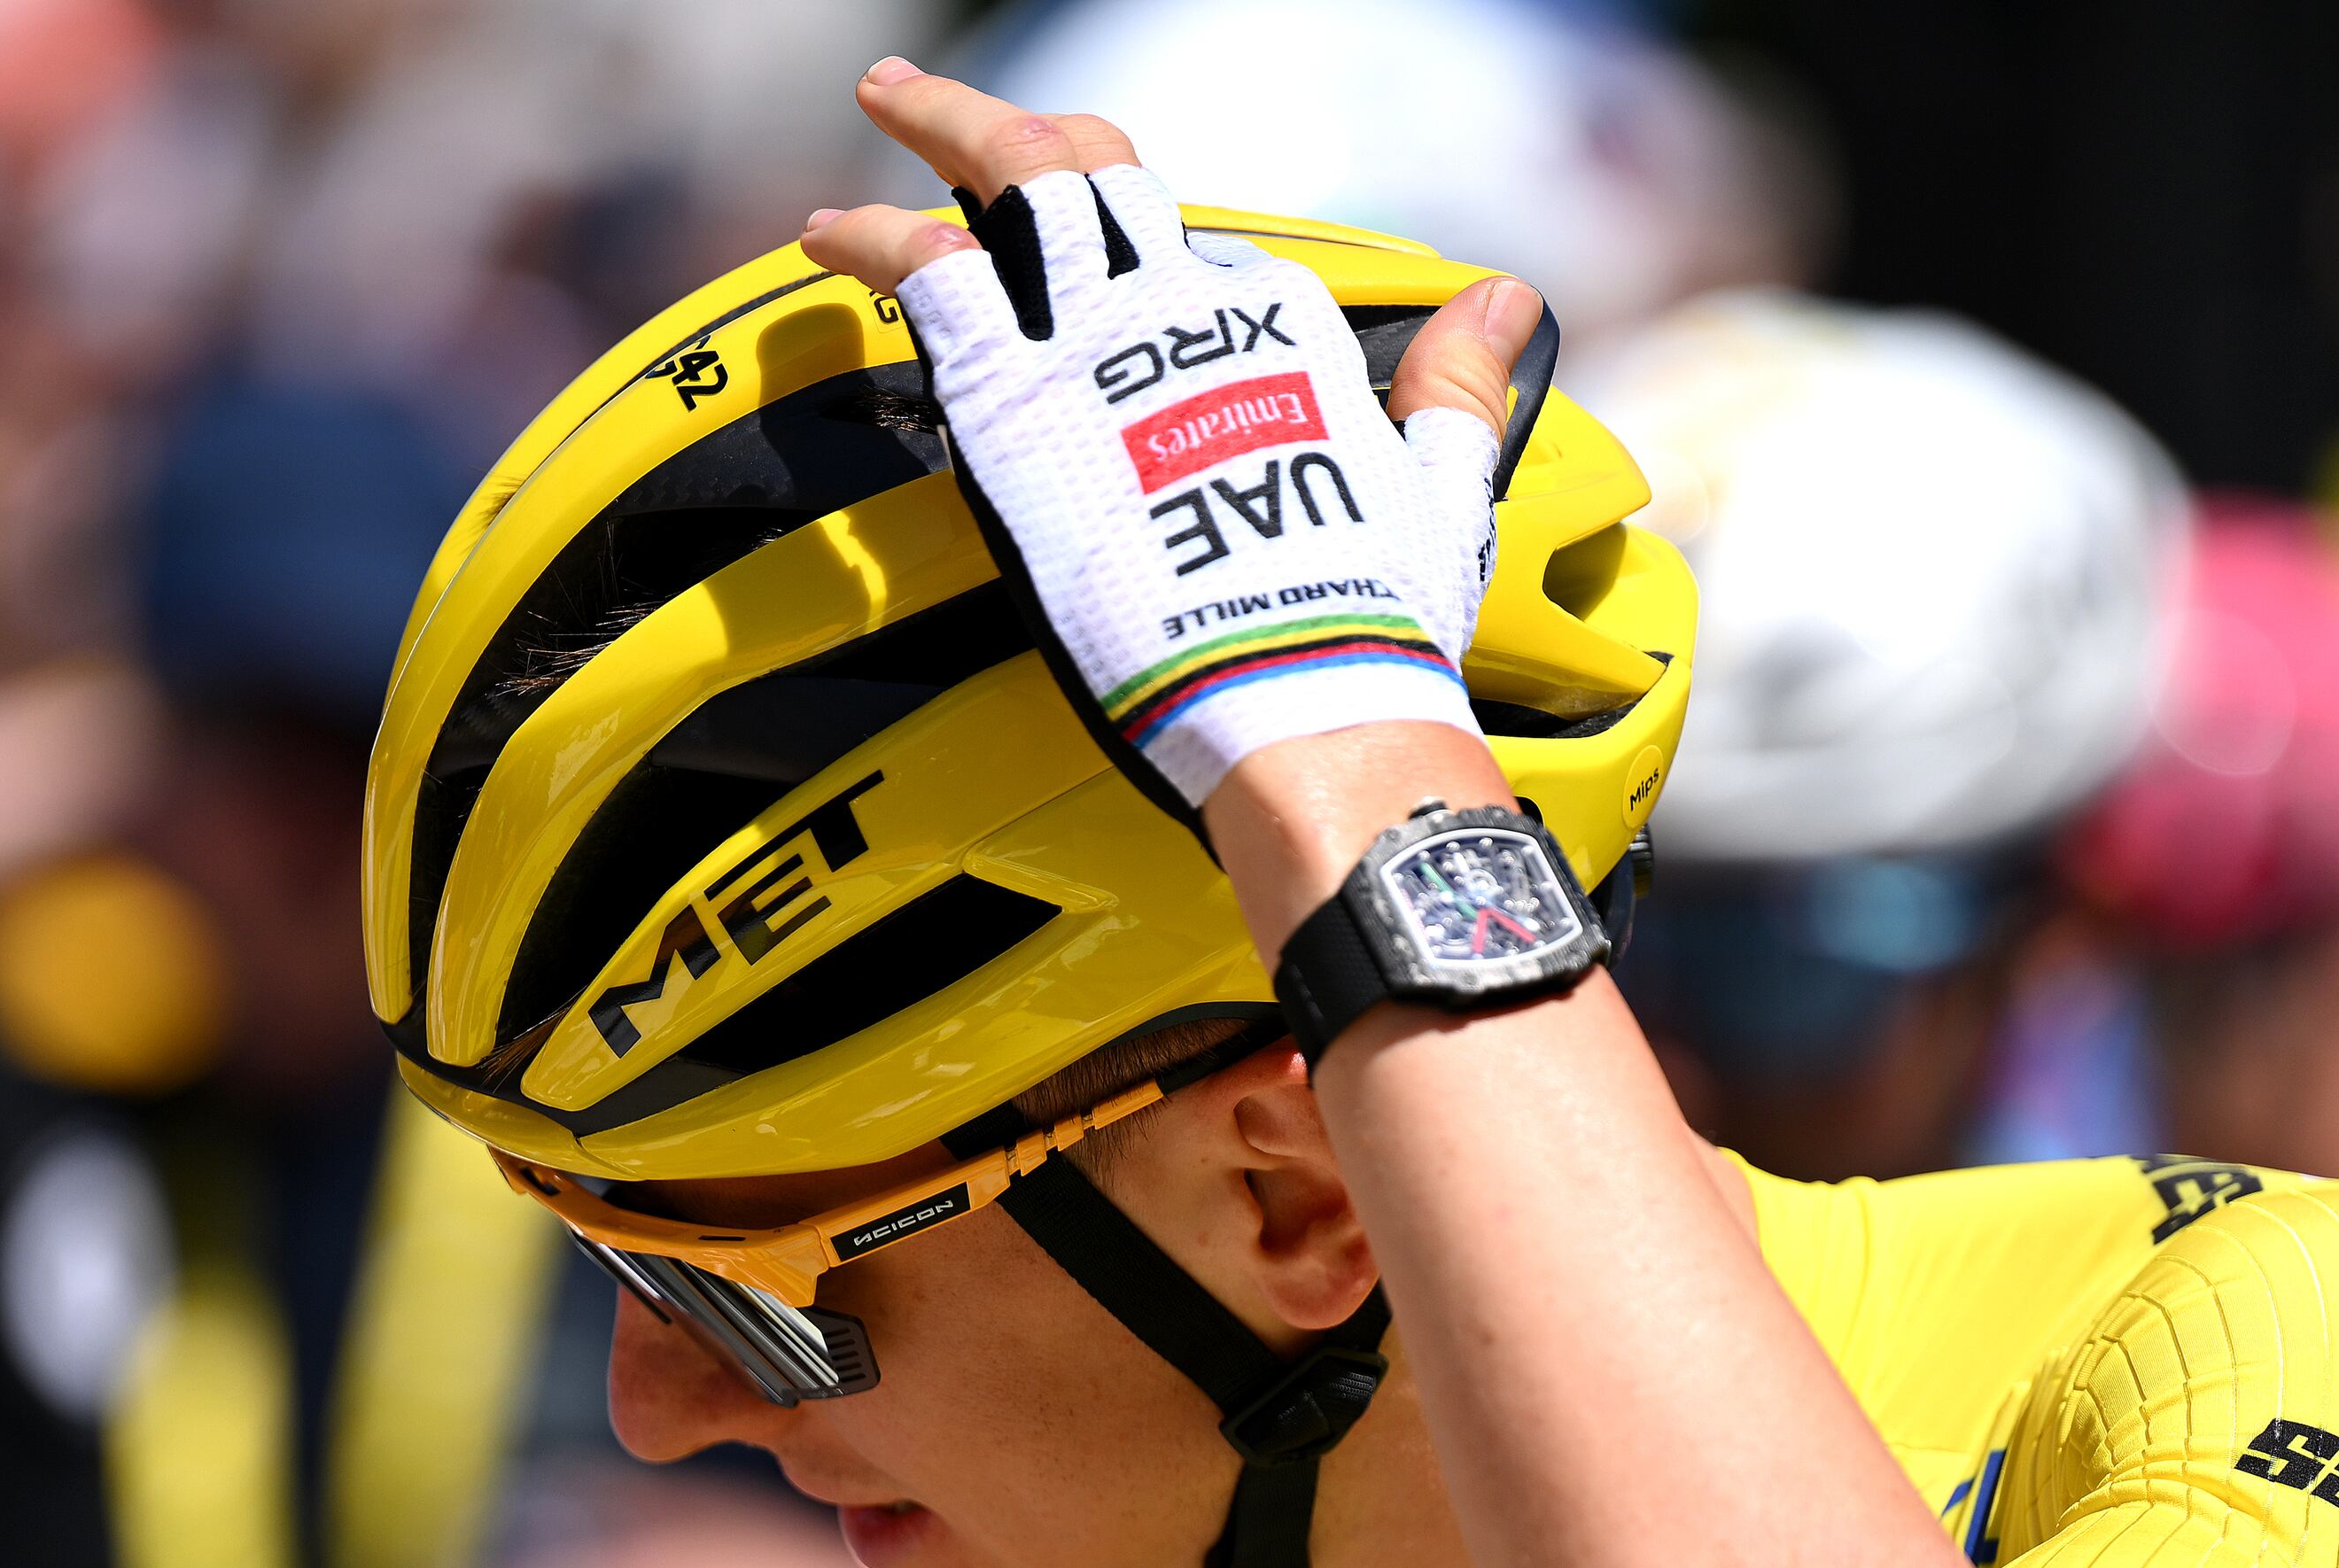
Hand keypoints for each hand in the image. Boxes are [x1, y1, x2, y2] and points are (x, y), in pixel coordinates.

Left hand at [791, 61, 1537, 811]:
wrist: (1293, 698)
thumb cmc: (1370, 629)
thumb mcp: (1444, 490)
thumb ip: (1459, 388)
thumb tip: (1509, 298)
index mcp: (1282, 329)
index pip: (1202, 264)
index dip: (1154, 275)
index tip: (1118, 294)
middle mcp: (1185, 309)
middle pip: (1098, 178)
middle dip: (1029, 134)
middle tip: (957, 109)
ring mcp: (1092, 341)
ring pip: (1008, 185)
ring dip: (939, 130)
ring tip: (886, 98)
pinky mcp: (1013, 398)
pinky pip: (929, 275)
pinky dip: (873, 238)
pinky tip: (829, 232)